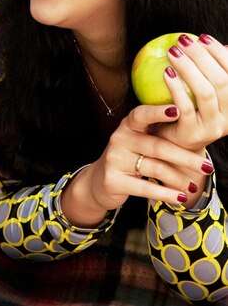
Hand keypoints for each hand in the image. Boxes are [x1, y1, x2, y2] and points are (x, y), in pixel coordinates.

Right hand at [69, 104, 210, 223]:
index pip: (141, 115)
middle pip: (157, 146)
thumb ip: (157, 132)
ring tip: (193, 187)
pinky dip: (165, 194)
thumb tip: (193, 124)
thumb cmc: (129, 157)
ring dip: (178, 179)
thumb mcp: (137, 140)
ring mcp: (115, 160)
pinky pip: (145, 188)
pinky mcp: (114, 180)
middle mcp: (119, 139)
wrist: (100, 181)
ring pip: (154, 168)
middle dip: (185, 158)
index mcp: (127, 126)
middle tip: (207, 166)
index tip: (178, 110)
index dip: (158, 112)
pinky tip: (180, 198)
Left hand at [152, 33, 227, 152]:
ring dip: (189, 68)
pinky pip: (185, 107)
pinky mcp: (194, 134)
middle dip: (202, 56)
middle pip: (221, 80)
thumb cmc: (186, 110)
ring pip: (205, 93)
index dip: (220, 52)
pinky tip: (166, 72)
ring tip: (173, 52)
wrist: (173, 144)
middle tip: (183, 41)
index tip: (202, 36)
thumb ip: (206, 71)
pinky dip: (176, 87)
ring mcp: (214, 127)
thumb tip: (205, 41)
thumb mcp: (200, 90)